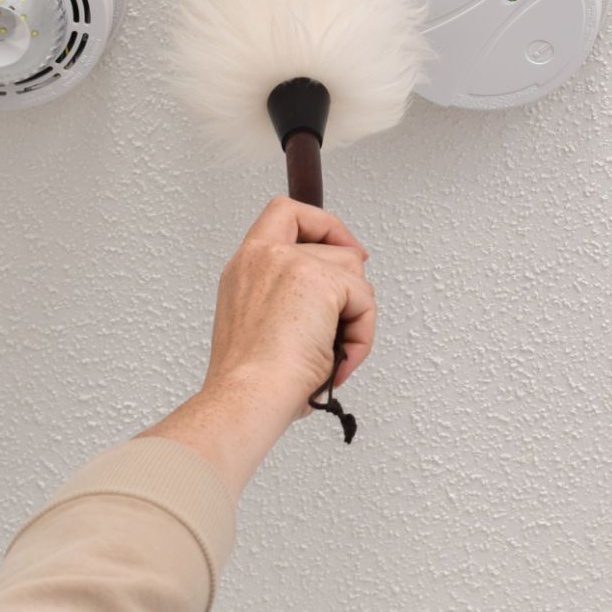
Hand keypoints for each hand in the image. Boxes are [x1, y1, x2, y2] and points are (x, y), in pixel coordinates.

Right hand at [140, 197, 376, 495]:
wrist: (247, 398)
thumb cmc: (250, 382)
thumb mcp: (261, 327)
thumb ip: (290, 299)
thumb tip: (336, 304)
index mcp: (245, 267)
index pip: (285, 213)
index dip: (322, 224)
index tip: (341, 249)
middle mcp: (263, 256)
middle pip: (335, 247)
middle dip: (350, 287)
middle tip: (345, 323)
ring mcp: (291, 263)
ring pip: (355, 272)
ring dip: (356, 317)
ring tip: (333, 354)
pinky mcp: (320, 280)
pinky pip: (365, 300)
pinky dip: (362, 334)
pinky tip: (339, 359)